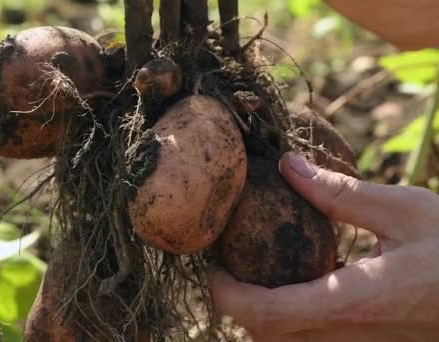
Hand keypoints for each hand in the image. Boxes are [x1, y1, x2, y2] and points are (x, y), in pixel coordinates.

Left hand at [209, 152, 438, 340]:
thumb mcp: (403, 210)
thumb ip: (339, 193)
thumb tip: (288, 165)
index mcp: (351, 303)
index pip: (264, 314)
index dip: (226, 294)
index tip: (212, 267)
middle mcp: (350, 339)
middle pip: (267, 337)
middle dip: (238, 307)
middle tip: (229, 265)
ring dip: (264, 317)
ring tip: (257, 274)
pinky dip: (294, 323)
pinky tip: (303, 286)